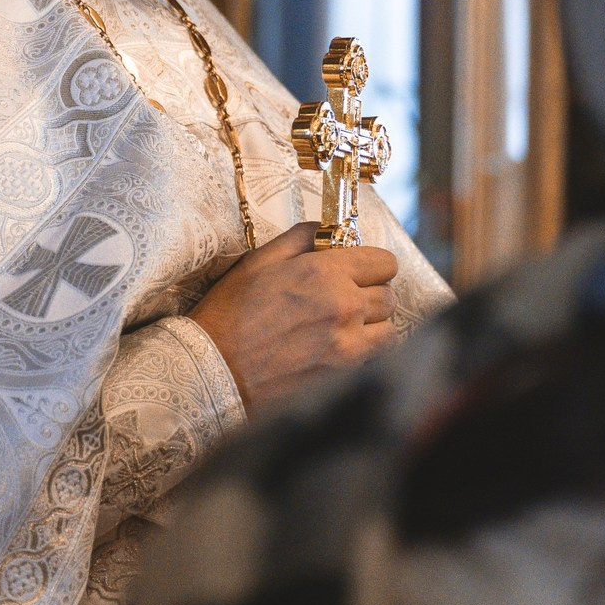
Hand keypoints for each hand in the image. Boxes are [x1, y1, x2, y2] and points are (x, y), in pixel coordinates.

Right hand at [187, 223, 397, 412]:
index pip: (384, 262)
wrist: (215, 371)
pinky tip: (337, 350)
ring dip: (373, 327)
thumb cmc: (230, 313)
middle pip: (389, 297)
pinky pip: (374, 359)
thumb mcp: (259, 261)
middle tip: (347, 299)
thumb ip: (300, 238)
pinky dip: (364, 353)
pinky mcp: (343, 376)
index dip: (371, 264)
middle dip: (372, 294)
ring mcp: (348, 346)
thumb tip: (328, 229)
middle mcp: (345, 307)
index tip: (357, 271)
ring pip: (388, 331)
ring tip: (345, 327)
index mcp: (326, 273)